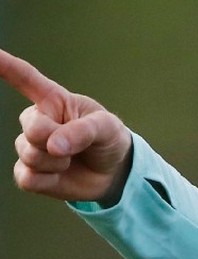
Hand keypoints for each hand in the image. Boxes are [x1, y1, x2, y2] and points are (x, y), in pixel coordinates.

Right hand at [1, 48, 131, 203]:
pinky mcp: (29, 172)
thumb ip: (82, 131)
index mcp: (53, 100)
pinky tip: (59, 175)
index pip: (24, 78)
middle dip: (56, 142)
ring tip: (71, 159)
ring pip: (30, 156)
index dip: (5, 65)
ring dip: (58, 163)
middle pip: (33, 131)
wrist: (113, 172)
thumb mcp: (107, 128)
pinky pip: (26, 178)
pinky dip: (47, 181)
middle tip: (77, 146)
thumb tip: (52, 146)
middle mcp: (35, 120)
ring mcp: (29, 146)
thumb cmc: (108, 139)